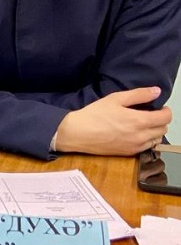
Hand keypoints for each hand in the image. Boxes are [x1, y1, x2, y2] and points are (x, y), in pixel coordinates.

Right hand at [56, 87, 171, 154]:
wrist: (77, 133)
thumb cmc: (94, 114)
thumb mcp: (115, 99)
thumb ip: (138, 95)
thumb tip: (156, 91)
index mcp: (138, 121)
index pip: (166, 118)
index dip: (166, 111)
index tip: (159, 107)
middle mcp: (140, 136)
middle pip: (163, 129)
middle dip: (160, 120)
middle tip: (150, 114)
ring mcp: (135, 146)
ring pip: (157, 140)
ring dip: (154, 131)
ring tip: (142, 125)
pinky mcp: (128, 153)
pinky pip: (146, 148)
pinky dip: (146, 140)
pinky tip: (135, 134)